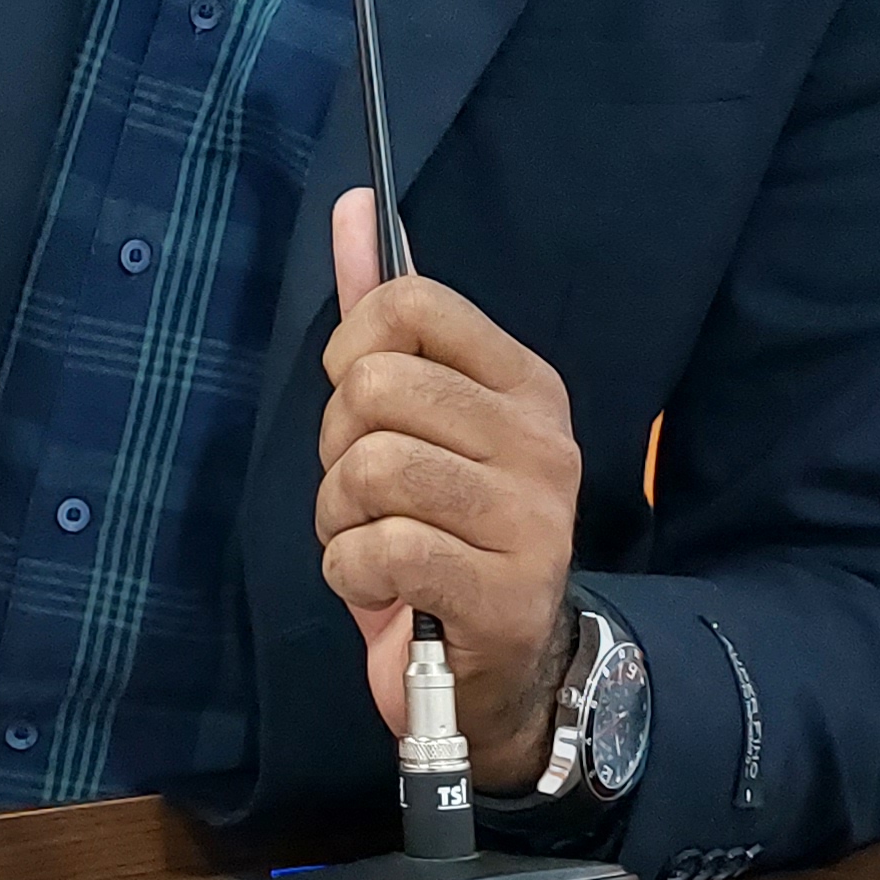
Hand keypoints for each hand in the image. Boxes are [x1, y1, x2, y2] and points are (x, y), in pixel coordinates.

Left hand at [315, 186, 582, 786]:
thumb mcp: (414, 419)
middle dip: (337, 447)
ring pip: (371, 468)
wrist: (496, 672)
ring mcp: (532, 519)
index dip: (350, 351)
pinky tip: (384, 589)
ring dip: (339, 518)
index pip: (408, 302)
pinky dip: (353, 575)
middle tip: (366, 495)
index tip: (363, 407)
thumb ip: (384, 314)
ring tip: (372, 542)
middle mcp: (541, 441)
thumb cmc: (442, 533)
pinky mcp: (503, 594)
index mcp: (525, 384)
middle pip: (374, 386)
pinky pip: (381, 551)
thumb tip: (351, 207)